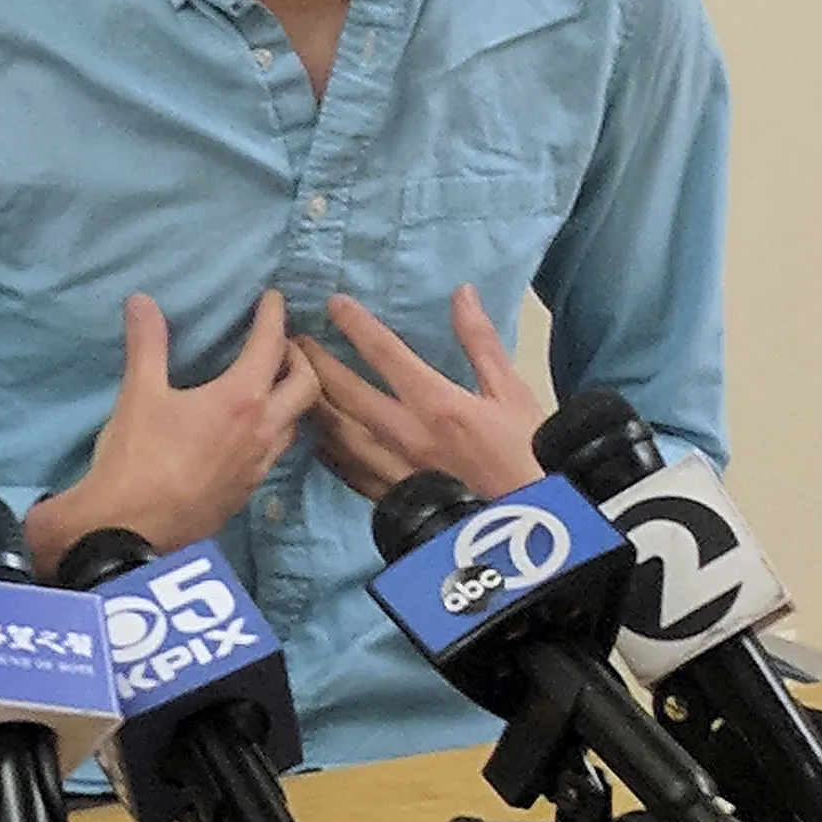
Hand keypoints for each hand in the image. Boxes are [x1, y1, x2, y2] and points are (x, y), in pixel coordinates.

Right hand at [26, 290, 319, 571]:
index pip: (271, 347)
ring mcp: (259, 466)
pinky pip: (276, 451)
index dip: (273, 317)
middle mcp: (263, 432)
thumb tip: (142, 301)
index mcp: (241, 400)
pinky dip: (274, 427)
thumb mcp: (139, 393)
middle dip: (299, 359)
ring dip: (292, 396)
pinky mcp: (247, 492)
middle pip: (306, 387)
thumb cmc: (138, 457)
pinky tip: (249, 429)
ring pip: (295, 423)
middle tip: (280, 344)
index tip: (273, 298)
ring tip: (270, 383)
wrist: (132, 530)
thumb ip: (147, 344)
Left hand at [295, 285, 544, 504]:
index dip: (356, 325)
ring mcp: (394, 469)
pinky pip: (344, 468)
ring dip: (313, 402)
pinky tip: (313, 432)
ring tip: (291, 379)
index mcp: (439, 405)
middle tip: (294, 340)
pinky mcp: (389, 497)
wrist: (530, 527)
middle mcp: (407, 435)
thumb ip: (481, 342)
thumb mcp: (513, 392)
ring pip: (338, 431)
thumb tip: (461, 294)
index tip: (333, 303)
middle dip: (316, 362)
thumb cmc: (528, 455)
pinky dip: (324, 445)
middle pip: (346, 393)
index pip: (386, 355)